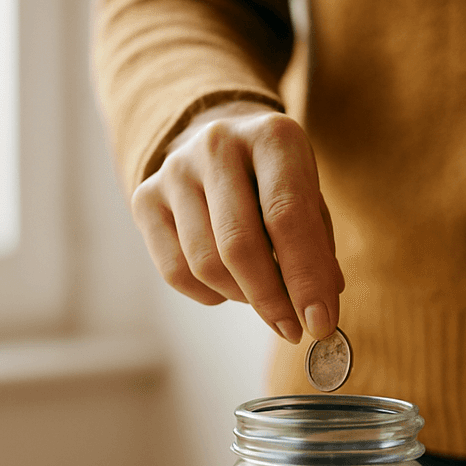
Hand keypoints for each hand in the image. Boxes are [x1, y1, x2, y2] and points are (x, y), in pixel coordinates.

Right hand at [130, 101, 344, 342]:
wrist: (221, 146)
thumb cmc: (275, 182)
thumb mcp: (309, 199)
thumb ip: (318, 249)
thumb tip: (319, 309)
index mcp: (272, 136)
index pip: (288, 218)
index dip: (306, 279)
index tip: (320, 324)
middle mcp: (218, 145)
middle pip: (239, 245)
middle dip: (271, 300)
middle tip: (293, 329)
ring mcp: (175, 170)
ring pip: (206, 264)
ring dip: (241, 297)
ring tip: (262, 296)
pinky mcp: (145, 198)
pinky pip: (176, 272)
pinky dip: (210, 294)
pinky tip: (228, 285)